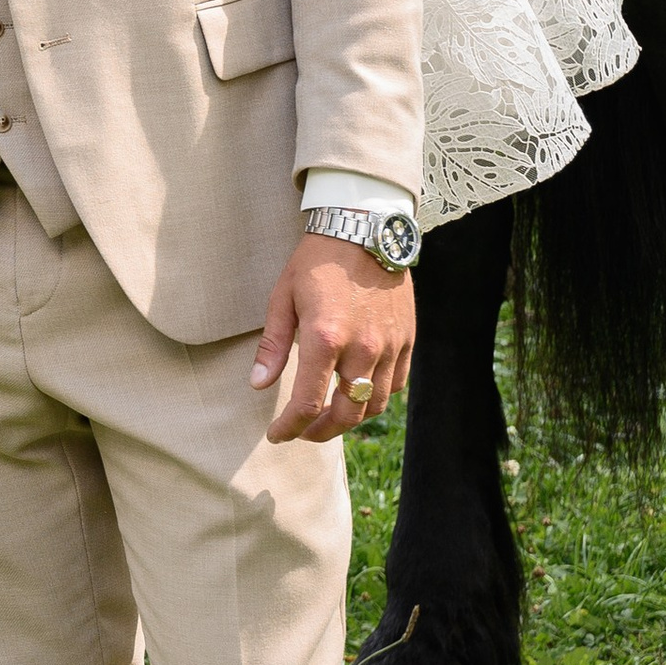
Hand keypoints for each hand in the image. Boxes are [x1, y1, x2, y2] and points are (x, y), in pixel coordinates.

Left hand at [252, 232, 414, 443]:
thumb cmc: (317, 261)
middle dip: (321, 432)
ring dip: (350, 418)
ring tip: (329, 416)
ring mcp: (389, 346)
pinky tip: (357, 392)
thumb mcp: (283, 297)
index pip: (308, 403)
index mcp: (325, 338)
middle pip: (346, 415)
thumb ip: (273, 345)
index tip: (277, 435)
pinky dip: (375, 398)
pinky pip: (395, 385)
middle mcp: (362, 348)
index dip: (290, 427)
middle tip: (303, 431)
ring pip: (374, 406)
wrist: (365, 229)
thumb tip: (258, 384)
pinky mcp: (407, 340)